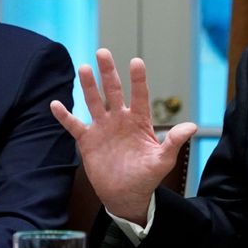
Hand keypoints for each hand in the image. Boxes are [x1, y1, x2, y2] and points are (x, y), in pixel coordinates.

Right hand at [50, 48, 195, 224]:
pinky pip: (74, 125)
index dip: (138, 79)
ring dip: (89, 86)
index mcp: (139, 121)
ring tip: (85, 68)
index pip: (140, 95)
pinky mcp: (87, 140)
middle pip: (113, 91)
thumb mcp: (163, 160)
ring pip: (94, 102)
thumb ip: (174, 142)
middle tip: (103, 52)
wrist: (126, 195)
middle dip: (108, 72)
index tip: (136, 62)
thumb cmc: (147, 177)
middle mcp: (120, 119)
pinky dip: (64, 116)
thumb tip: (192, 126)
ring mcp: (102, 128)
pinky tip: (55, 104)